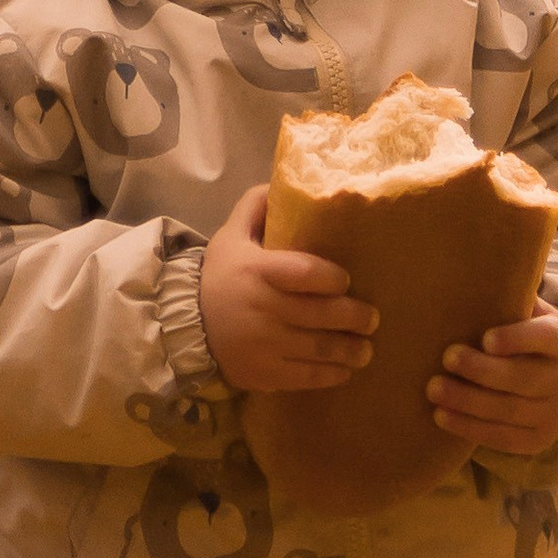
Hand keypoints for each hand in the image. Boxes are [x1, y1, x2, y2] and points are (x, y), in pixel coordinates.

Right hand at [200, 187, 376, 392]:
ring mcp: (264, 345)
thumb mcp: (230, 237)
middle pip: (321, 314)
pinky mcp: (264, 374)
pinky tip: (345, 370)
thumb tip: (281, 180)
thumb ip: (255, 208)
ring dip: (351, 351)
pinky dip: (331, 375)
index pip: (306, 273)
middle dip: (355, 318)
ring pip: (319, 348)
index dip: (334, 278)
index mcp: (258, 271)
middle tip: (373, 319)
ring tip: (367, 350)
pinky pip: (306, 377)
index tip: (347, 281)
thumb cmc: (219, 278)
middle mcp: (263, 308)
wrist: (185, 327)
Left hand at [429, 304, 557, 457]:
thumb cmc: (526, 339)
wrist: (557, 383)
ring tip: (434, 389)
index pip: (546, 338)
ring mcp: (553, 414)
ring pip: (509, 411)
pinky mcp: (538, 440)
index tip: (486, 338)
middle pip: (523, 378)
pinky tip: (441, 416)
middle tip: (447, 358)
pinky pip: (502, 438)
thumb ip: (509, 301)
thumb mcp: (529, 315)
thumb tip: (468, 274)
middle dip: (482, 371)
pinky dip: (470, 428)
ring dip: (468, 402)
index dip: (518, 339)